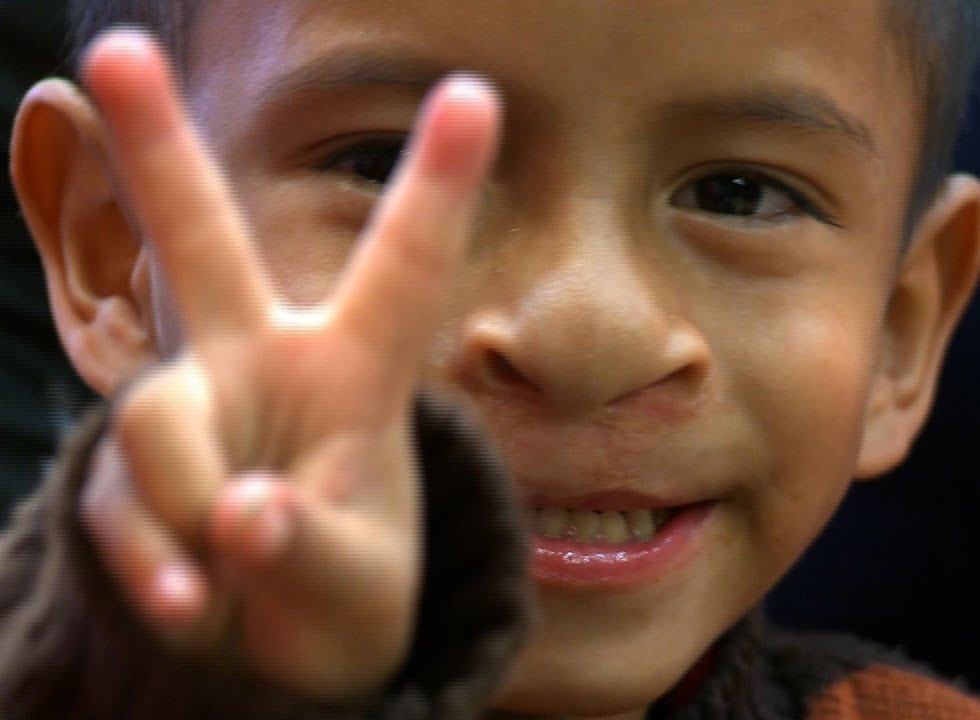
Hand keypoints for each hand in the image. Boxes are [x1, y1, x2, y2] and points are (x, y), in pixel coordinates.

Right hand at [75, 29, 500, 699]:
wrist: (281, 656)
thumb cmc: (348, 596)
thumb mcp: (357, 588)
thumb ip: (307, 553)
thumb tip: (239, 517)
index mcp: (357, 373)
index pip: (405, 269)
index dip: (437, 182)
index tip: (475, 94)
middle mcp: (262, 366)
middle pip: (202, 242)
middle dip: (157, 146)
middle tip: (115, 49)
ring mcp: (190, 411)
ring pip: (160, 419)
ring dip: (194, 511)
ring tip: (235, 586)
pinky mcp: (124, 472)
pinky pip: (120, 502)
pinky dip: (157, 567)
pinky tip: (194, 607)